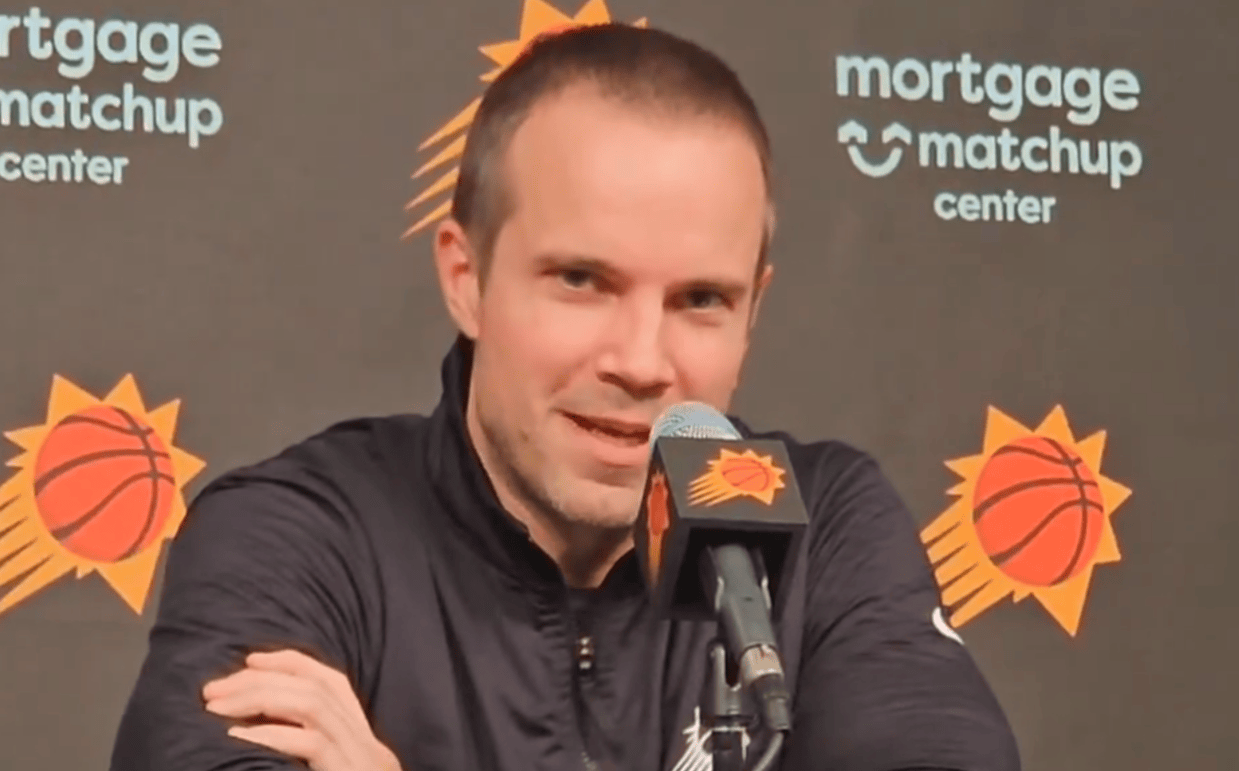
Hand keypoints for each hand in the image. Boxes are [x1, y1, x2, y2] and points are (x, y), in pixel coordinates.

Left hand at [203, 649, 400, 770]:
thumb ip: (310, 758)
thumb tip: (257, 735)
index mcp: (365, 746)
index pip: (334, 683)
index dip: (292, 663)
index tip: (250, 660)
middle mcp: (370, 748)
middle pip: (317, 689)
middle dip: (260, 681)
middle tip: (212, 690)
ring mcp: (361, 763)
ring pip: (313, 706)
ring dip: (259, 699)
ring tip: (216, 708)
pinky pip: (311, 744)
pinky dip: (271, 735)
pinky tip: (237, 738)